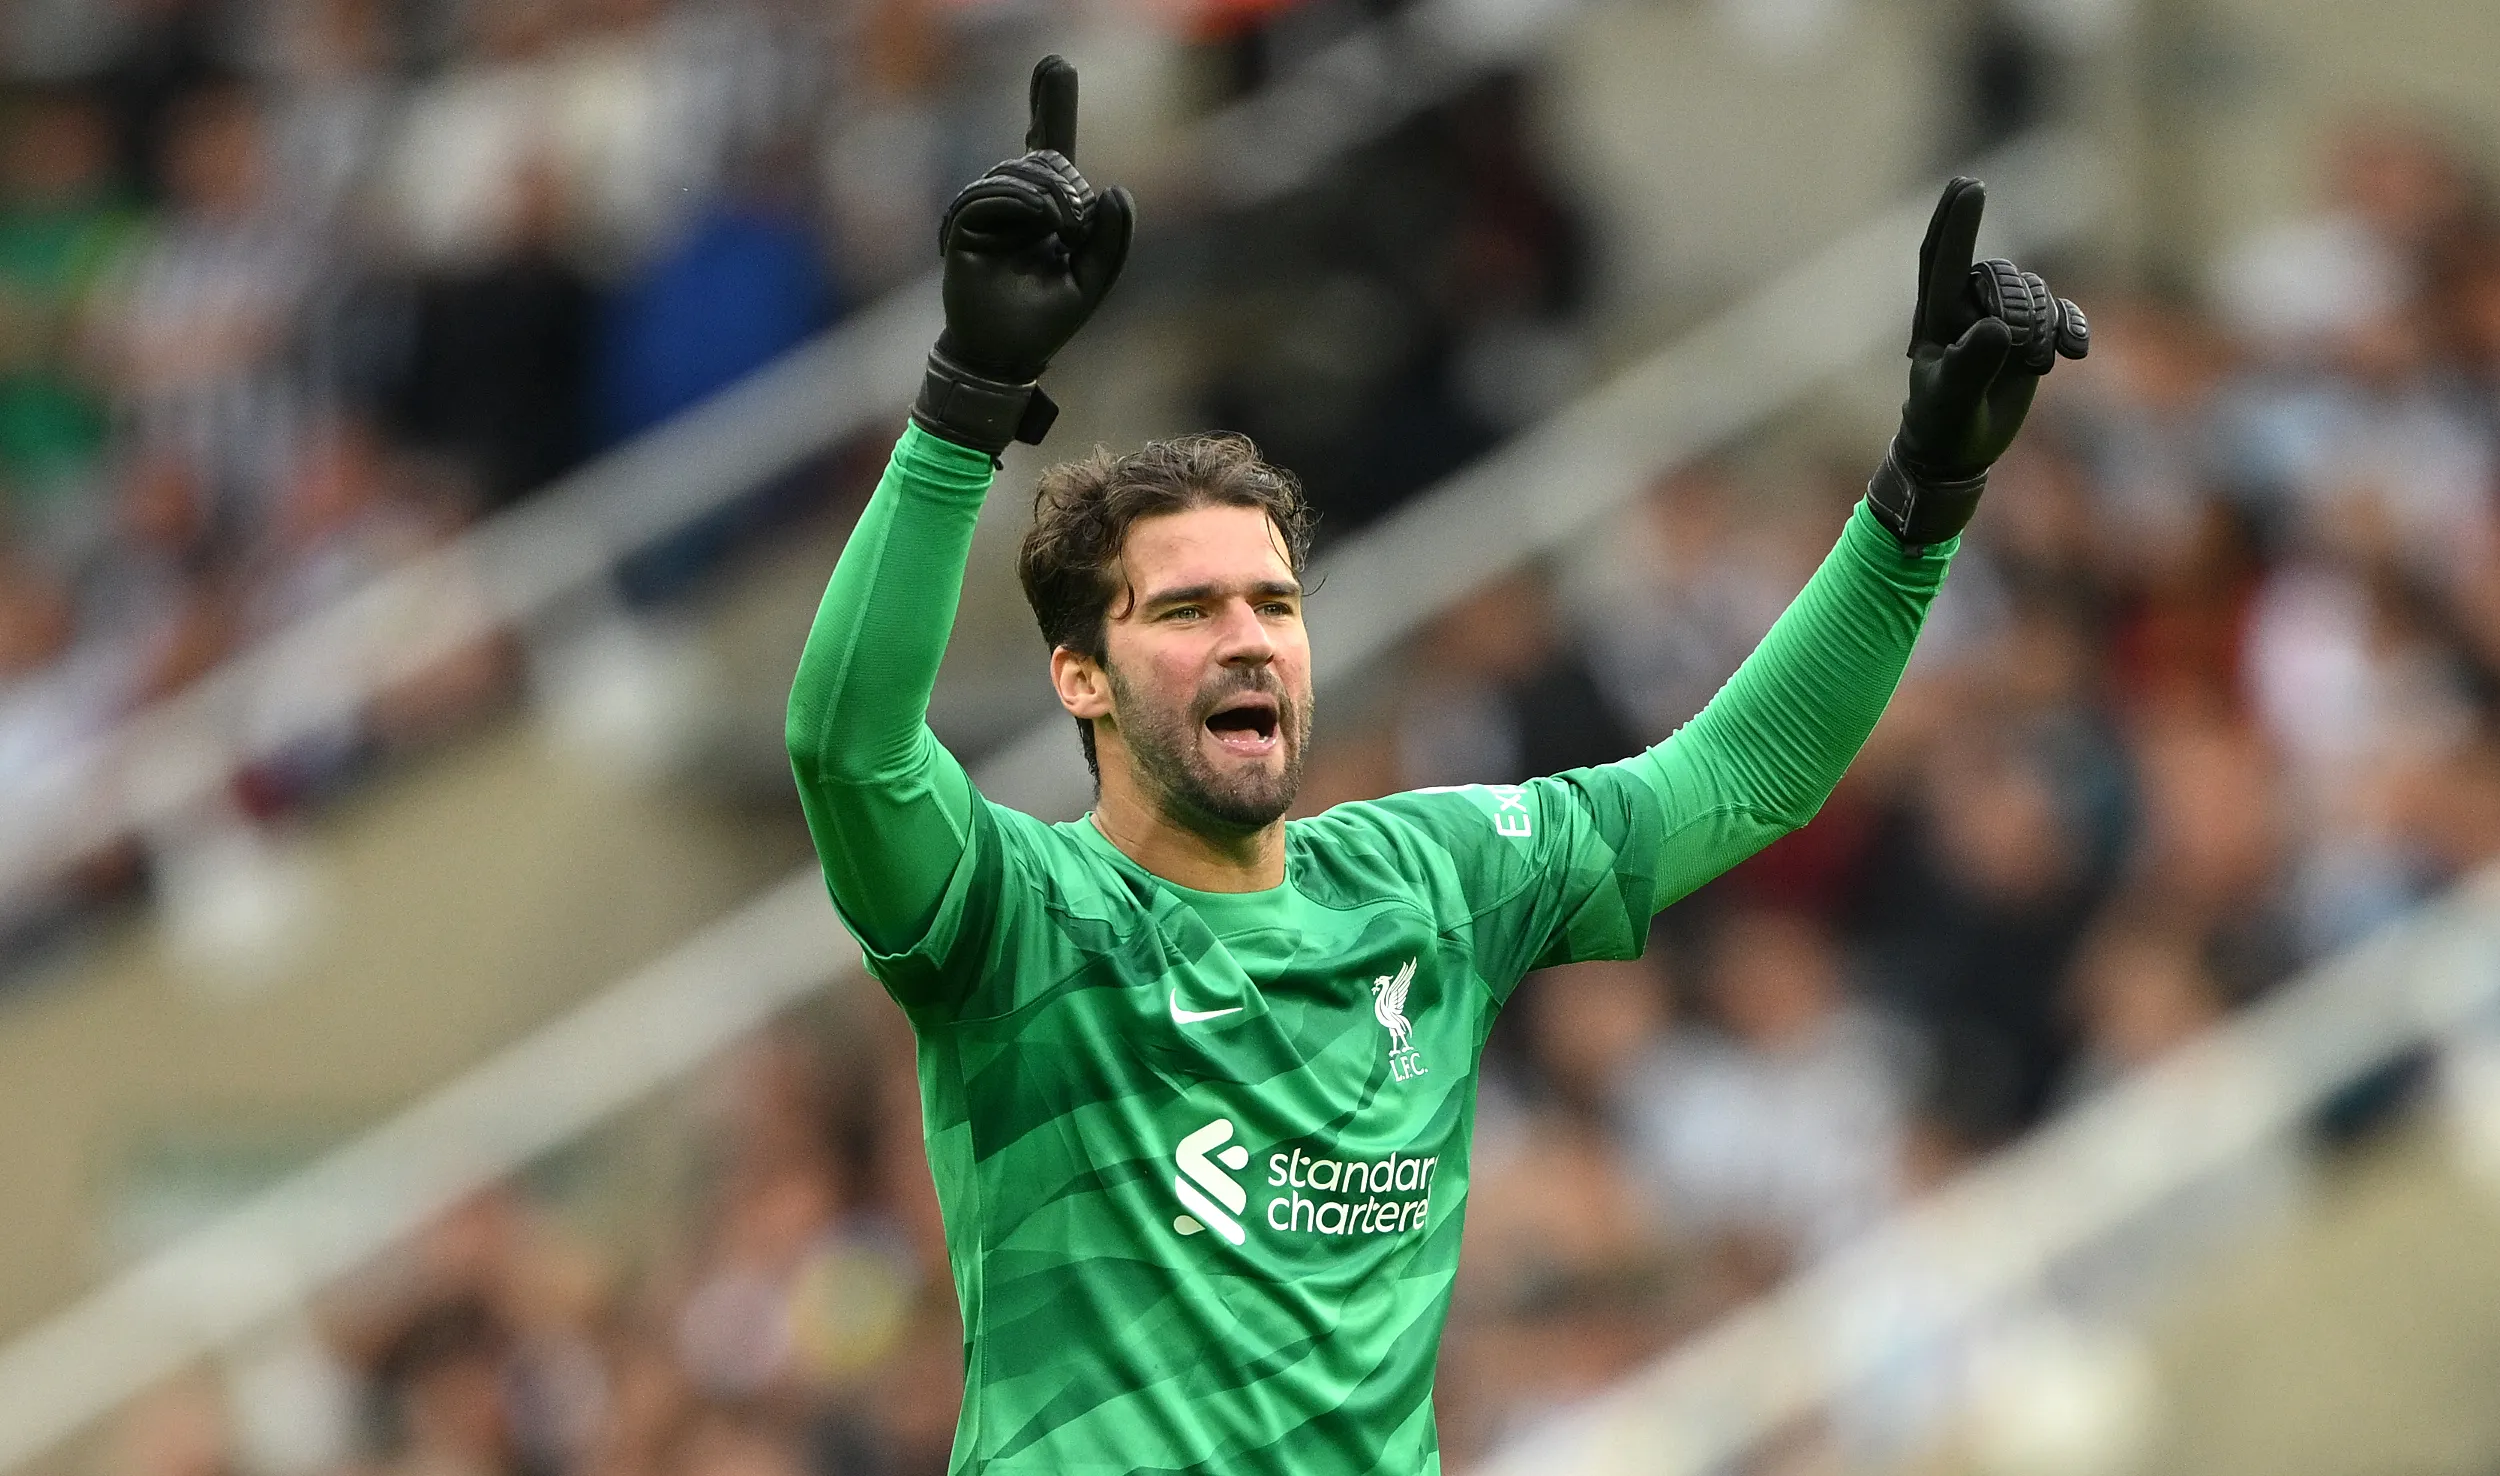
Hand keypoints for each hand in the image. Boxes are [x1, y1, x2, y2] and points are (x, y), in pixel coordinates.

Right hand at [912, 56, 1137, 455]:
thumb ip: (1111, 240)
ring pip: (1014, 173)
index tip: (1056, 64)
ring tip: (1058, 224)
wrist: (1003, 356)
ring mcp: (990, 214)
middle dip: (1062, 178)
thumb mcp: (1092, 282)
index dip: (1052, 107)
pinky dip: (1013, 200)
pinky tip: (1035, 220)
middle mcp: (1019, 206)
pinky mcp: (965, 227)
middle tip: (1072, 218)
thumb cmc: (1046, 322)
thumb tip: (1115, 188)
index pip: (1050, 149)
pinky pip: (987, 195)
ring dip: (1042, 189)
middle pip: (1042, 159)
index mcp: (1049, 212)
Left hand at [1868, 177, 2086, 547]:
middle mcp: (1968, 308)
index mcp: (1935, 317)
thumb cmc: (1943, 424)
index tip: (1969, 184)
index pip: (1942, 260)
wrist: (1960, 451)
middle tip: (2019, 351)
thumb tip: (1999, 328)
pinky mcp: (2031, 333)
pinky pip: (2061, 311)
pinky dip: (2071, 327)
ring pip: (2035, 292)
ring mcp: (2002, 319)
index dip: (1955, 222)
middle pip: (2001, 276)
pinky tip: (2074, 353)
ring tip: (2030, 366)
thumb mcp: (1952, 401)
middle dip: (2018, 307)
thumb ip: (1971, 365)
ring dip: (2042, 326)